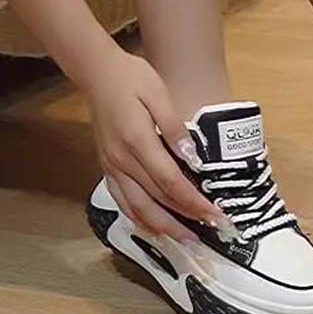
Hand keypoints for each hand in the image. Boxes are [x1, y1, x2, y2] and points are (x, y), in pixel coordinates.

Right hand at [84, 49, 224, 242]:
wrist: (96, 72)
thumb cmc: (132, 78)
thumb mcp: (158, 93)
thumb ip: (175, 128)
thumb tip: (192, 159)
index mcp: (138, 140)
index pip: (171, 182)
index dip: (194, 202)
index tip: (216, 214)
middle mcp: (122, 159)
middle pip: (157, 199)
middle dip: (186, 219)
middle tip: (211, 232)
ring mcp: (111, 166)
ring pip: (137, 207)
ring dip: (163, 227)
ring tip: (186, 241)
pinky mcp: (106, 167)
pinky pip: (122, 201)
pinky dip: (139, 219)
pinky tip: (155, 229)